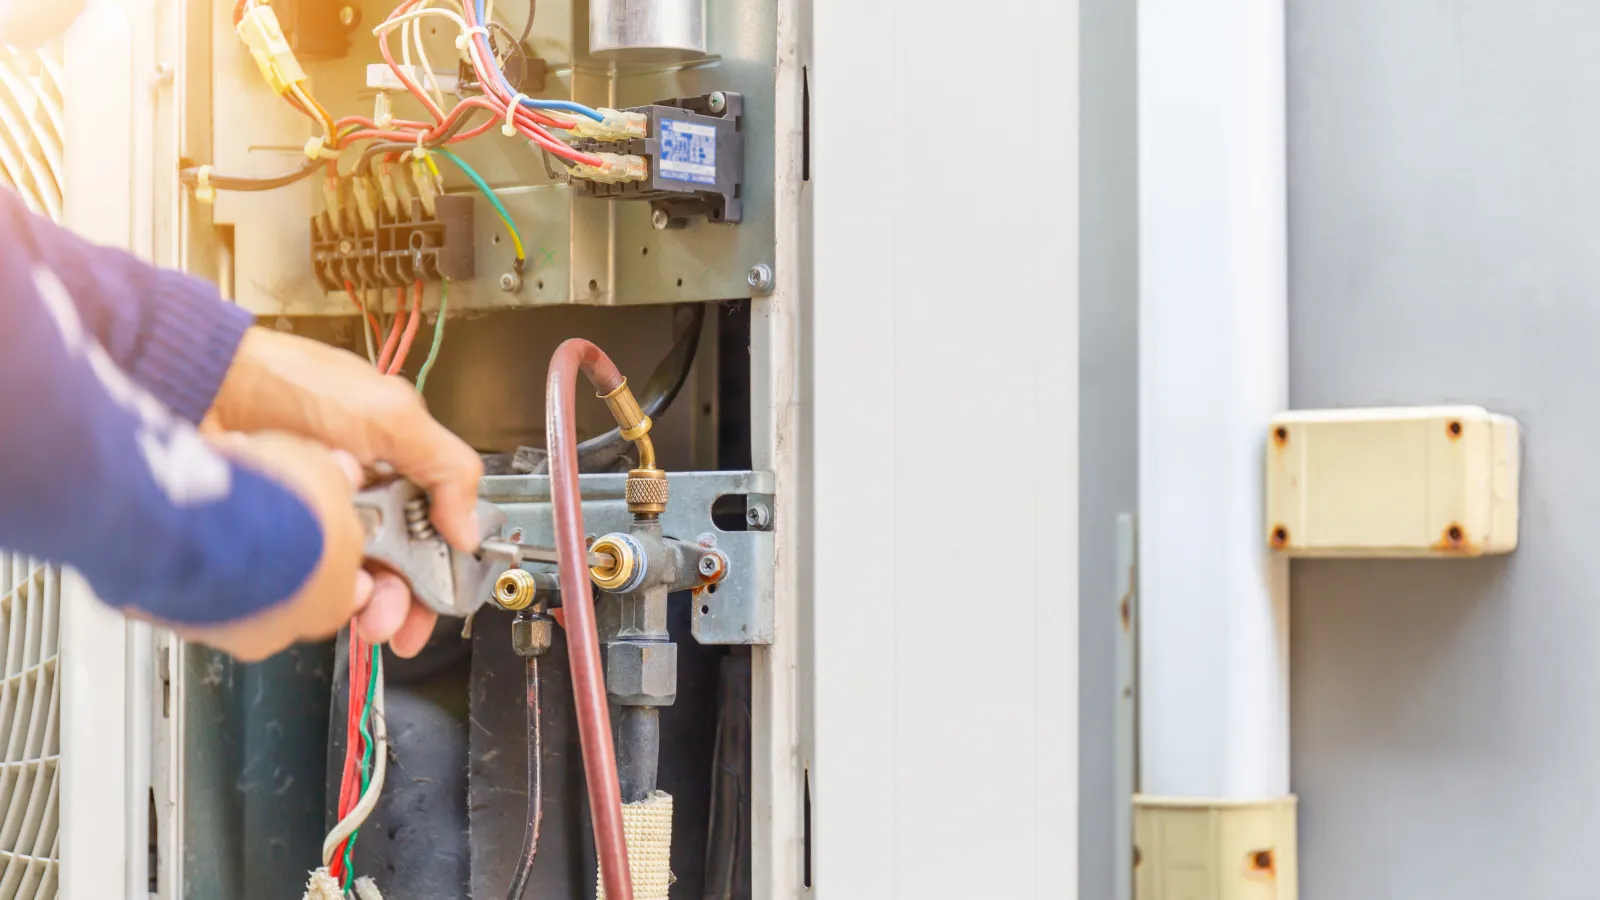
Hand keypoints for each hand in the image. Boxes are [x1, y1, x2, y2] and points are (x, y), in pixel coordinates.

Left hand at [206, 327, 485, 655]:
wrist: (199, 387)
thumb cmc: (286, 382)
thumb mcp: (389, 414)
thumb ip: (445, 466)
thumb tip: (469, 529)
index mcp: (393, 469)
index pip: (431, 534)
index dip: (439, 571)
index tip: (437, 601)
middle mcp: (356, 497)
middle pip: (393, 566)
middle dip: (400, 599)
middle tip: (391, 620)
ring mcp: (313, 519)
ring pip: (349, 580)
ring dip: (359, 602)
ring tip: (354, 611)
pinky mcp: (273, 538)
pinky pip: (301, 581)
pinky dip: (311, 594)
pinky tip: (312, 591)